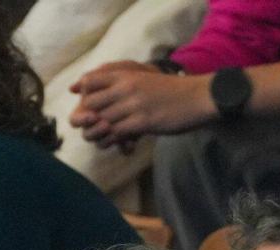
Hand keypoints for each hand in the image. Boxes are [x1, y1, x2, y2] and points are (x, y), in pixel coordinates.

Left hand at [69, 61, 214, 147]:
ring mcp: (133, 104)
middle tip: (96, 128)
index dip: (82, 95)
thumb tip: (103, 92)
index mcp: (124, 74)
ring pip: (100, 122)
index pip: (88, 81)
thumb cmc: (171, 90)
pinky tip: (121, 144)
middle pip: (88, 104)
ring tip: (107, 139)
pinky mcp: (142, 121)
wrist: (197, 97)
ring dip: (100, 135)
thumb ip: (123, 82)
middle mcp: (125, 87)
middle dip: (87, 119)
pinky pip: (116, 133)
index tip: (90, 107)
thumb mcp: (144, 78)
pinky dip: (114, 142)